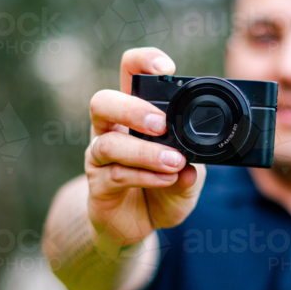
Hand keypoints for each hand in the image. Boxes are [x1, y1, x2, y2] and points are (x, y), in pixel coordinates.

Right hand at [85, 47, 205, 250]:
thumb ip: (192, 170)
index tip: (166, 67)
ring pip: (109, 143)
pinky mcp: (97, 185)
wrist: (136, 227)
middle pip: (103, 102)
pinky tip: (166, 180)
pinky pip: (115, 175)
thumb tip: (193, 167)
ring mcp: (99, 157)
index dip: (142, 62)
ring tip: (174, 162)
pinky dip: (144, 176)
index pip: (129, 74)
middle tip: (161, 125)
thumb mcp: (187, 179)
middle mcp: (110, 130)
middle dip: (132, 109)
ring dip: (145, 152)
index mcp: (133, 114)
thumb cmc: (161, 192)